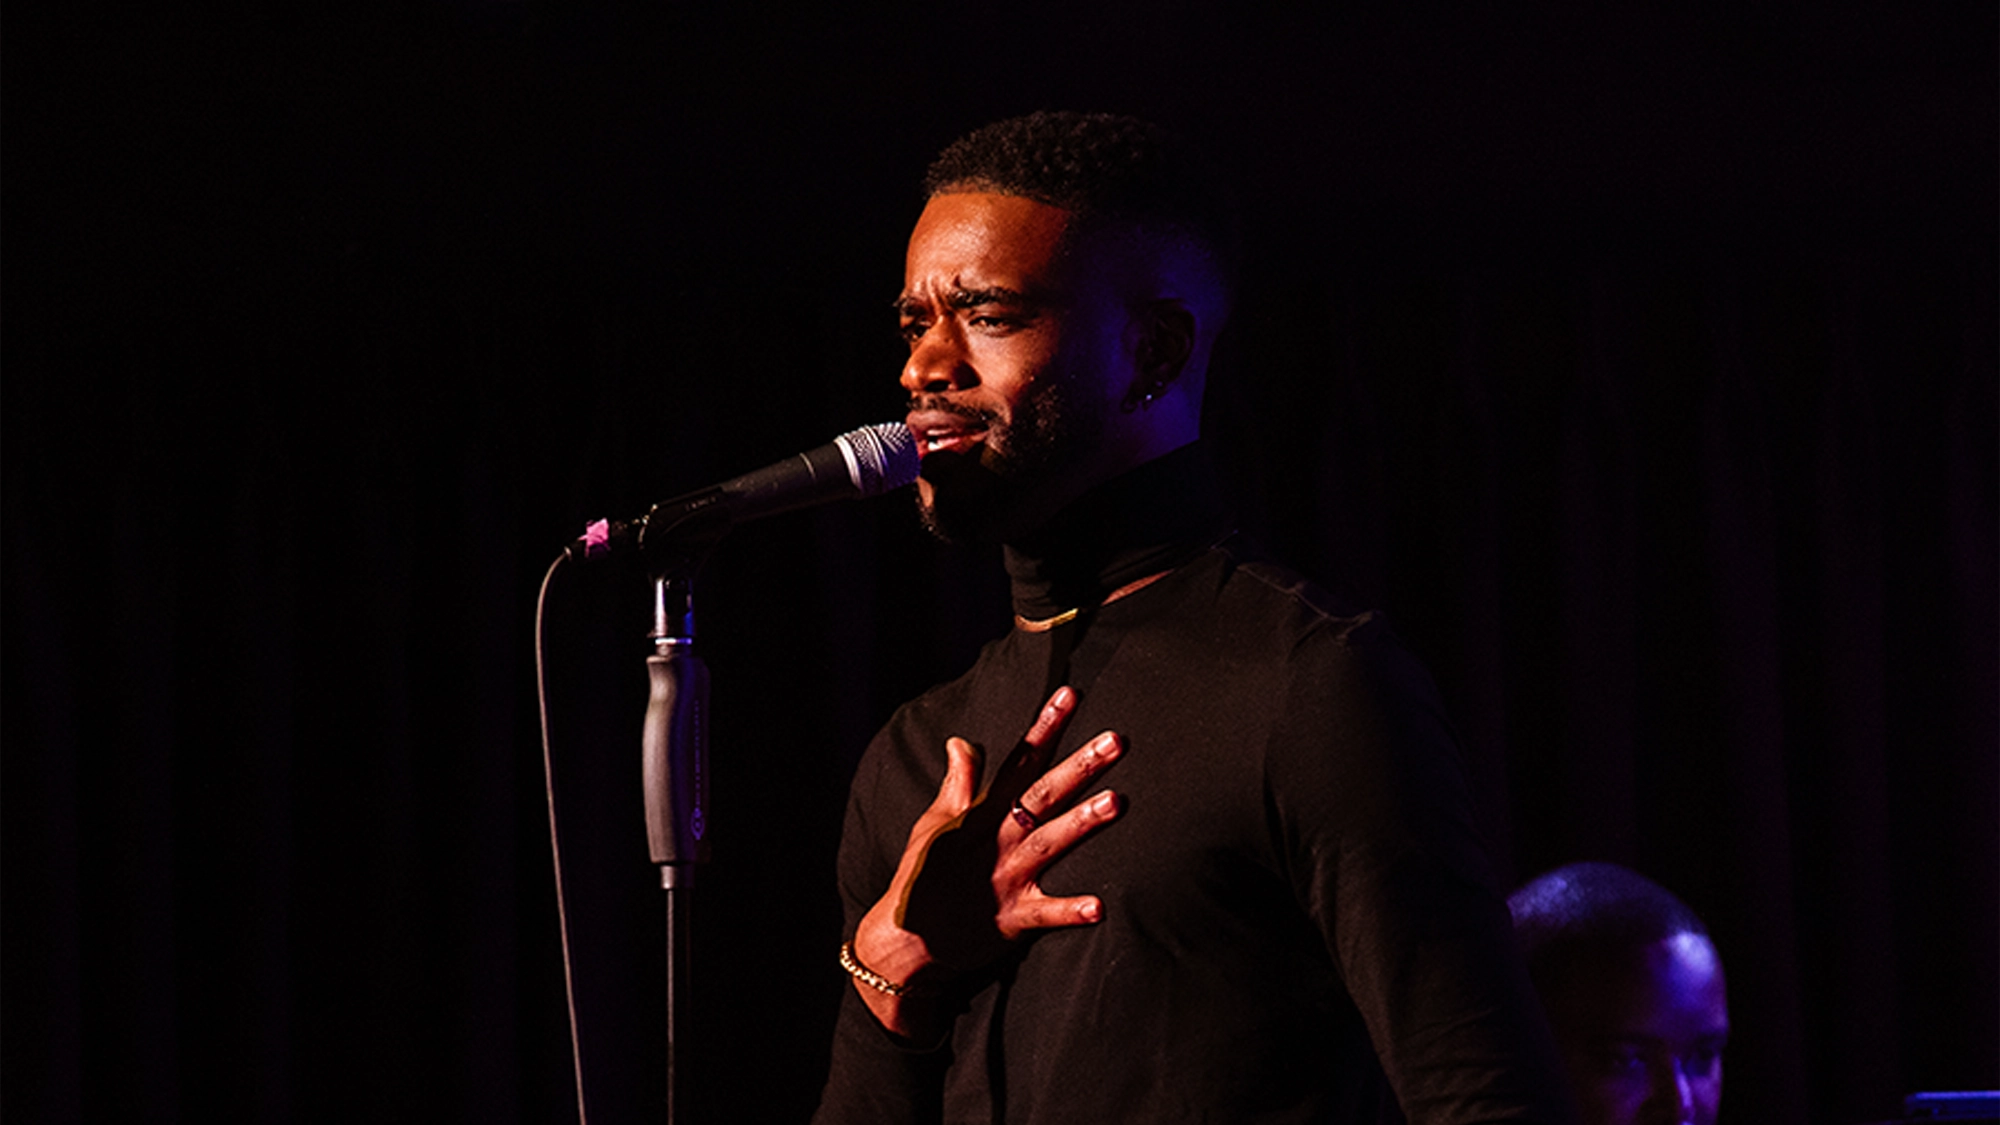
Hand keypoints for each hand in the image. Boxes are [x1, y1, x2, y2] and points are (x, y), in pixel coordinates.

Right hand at [848, 686, 1124, 1034]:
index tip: (1072, 693)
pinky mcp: (1012, 919)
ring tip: (1118, 801)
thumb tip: (963, 740)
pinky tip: (1100, 906)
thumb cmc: (923, 877)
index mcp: (983, 814)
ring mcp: (1008, 878)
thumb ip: (959, 782)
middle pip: (1044, 794)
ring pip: (1050, 842)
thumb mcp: (935, 823)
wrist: (905, 941)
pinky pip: (1045, 914)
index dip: (1046, 727)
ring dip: (1083, 822)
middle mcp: (1000, 839)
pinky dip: (1070, 911)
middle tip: (1117, 740)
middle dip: (1081, 766)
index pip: (1020, 761)